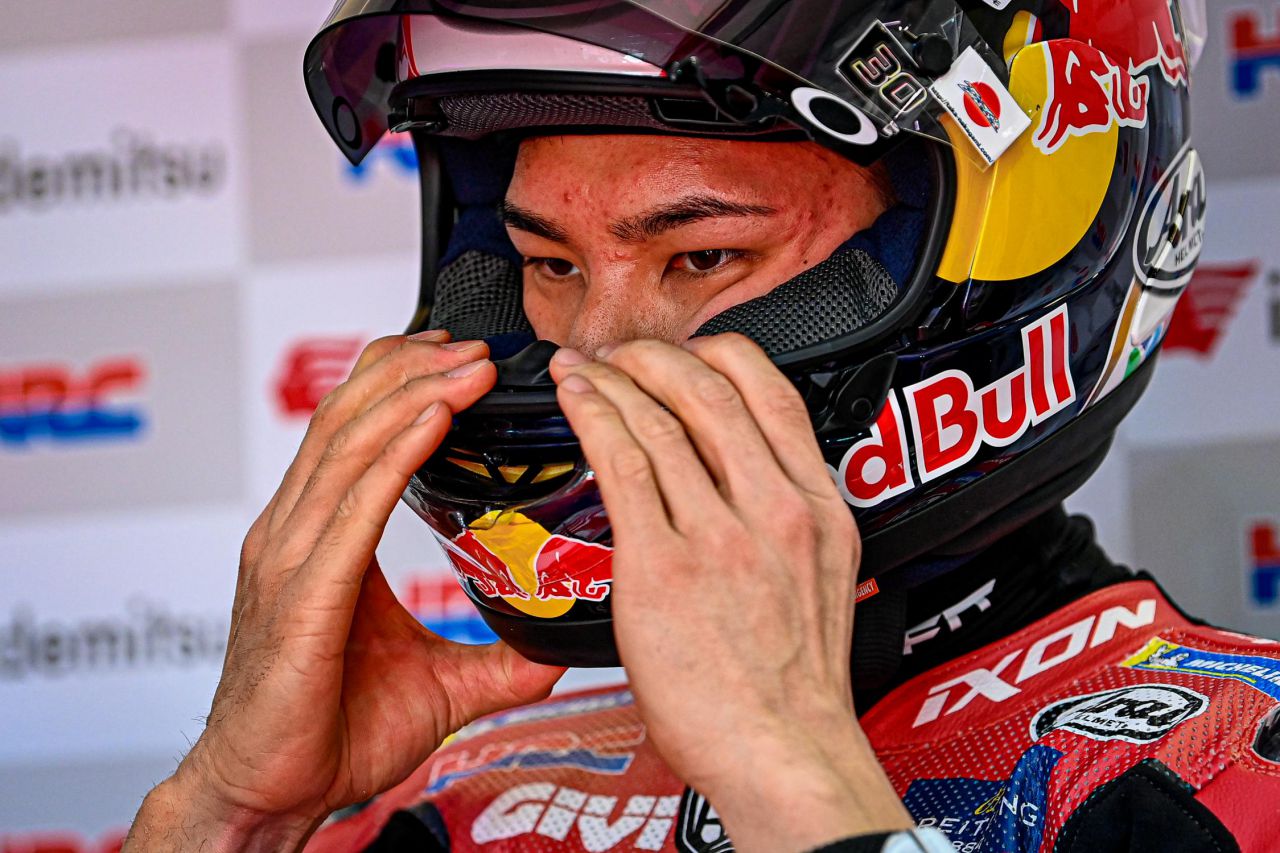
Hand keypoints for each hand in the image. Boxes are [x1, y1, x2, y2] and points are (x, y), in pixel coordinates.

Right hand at [126, 333, 563, 851]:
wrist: (269, 792)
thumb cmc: (329, 731)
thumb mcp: (435, 682)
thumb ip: (493, 655)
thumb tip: (556, 644)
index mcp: (318, 539)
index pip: (352, 432)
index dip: (400, 381)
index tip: (457, 354)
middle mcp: (295, 533)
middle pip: (350, 418)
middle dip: (415, 370)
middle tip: (476, 345)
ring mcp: (290, 558)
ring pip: (350, 446)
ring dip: (415, 395)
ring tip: (471, 365)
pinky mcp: (299, 595)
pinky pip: (352, 509)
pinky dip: (394, 456)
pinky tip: (434, 419)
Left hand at [549, 335, 911, 852]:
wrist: (784, 754)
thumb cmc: (794, 687)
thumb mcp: (817, 580)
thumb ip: (782, 521)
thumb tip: (736, 485)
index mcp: (819, 506)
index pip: (771, 391)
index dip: (717, 354)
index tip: (683, 355)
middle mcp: (776, 508)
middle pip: (711, 387)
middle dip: (654, 356)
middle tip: (619, 353)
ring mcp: (722, 535)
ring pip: (661, 418)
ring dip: (612, 379)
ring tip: (582, 369)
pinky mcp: (664, 566)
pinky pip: (623, 465)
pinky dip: (593, 418)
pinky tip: (574, 401)